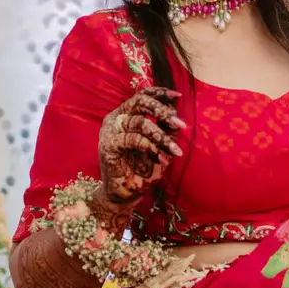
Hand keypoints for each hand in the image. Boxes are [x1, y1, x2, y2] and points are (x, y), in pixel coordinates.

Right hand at [98, 86, 183, 204]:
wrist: (125, 194)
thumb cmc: (142, 169)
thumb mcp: (160, 146)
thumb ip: (165, 129)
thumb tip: (176, 114)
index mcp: (125, 114)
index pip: (141, 95)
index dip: (159, 93)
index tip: (177, 96)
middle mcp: (115, 118)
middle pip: (139, 102)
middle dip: (162, 111)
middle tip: (180, 124)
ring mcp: (110, 131)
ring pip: (139, 122)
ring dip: (161, 135)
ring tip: (175, 150)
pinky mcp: (108, 145)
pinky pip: (134, 139)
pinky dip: (151, 147)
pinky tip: (161, 157)